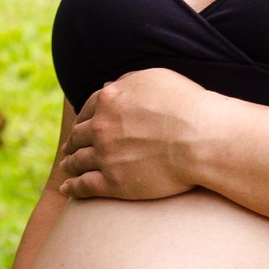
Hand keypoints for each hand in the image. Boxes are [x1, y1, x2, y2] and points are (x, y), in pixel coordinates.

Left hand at [58, 68, 219, 200]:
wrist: (201, 139)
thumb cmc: (187, 106)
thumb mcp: (155, 79)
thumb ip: (127, 82)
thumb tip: (108, 86)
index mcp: (109, 100)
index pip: (86, 110)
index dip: (82, 120)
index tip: (81, 127)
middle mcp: (101, 127)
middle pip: (78, 136)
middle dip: (73, 142)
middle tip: (70, 149)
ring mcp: (105, 156)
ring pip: (77, 161)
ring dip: (70, 164)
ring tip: (67, 168)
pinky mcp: (113, 183)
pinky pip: (84, 186)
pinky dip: (72, 188)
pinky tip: (67, 190)